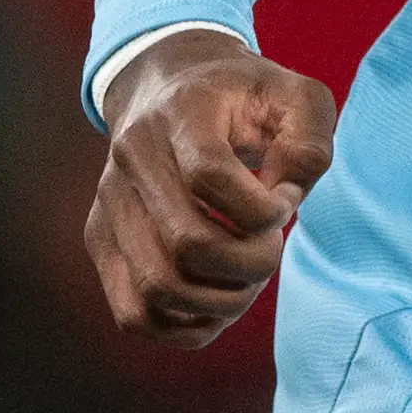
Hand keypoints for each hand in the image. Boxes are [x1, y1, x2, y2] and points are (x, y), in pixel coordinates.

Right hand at [84, 29, 337, 346]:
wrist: (168, 85)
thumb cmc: (245, 97)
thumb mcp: (297, 95)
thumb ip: (310, 141)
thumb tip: (286, 196)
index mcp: (180, 114)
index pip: (211, 177)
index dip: (264, 208)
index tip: (286, 202)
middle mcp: (132, 157)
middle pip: (187, 243)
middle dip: (251, 263)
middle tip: (272, 247)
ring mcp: (109, 203)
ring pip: (158, 288)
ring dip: (222, 302)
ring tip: (248, 277)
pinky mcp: (101, 239)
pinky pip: (133, 313)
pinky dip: (184, 327)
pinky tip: (219, 303)